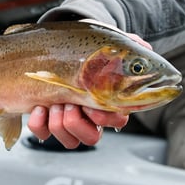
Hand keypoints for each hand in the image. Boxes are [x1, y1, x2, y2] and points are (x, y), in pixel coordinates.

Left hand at [27, 19, 149, 148]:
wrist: (54, 48)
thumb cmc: (84, 49)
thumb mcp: (106, 43)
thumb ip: (128, 45)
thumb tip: (145, 48)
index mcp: (108, 101)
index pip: (116, 121)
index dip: (105, 116)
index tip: (93, 102)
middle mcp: (89, 117)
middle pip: (92, 138)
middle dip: (77, 122)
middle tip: (69, 102)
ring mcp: (68, 121)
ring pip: (70, 142)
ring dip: (59, 123)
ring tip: (54, 103)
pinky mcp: (46, 122)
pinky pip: (43, 134)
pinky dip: (39, 123)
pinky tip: (39, 108)